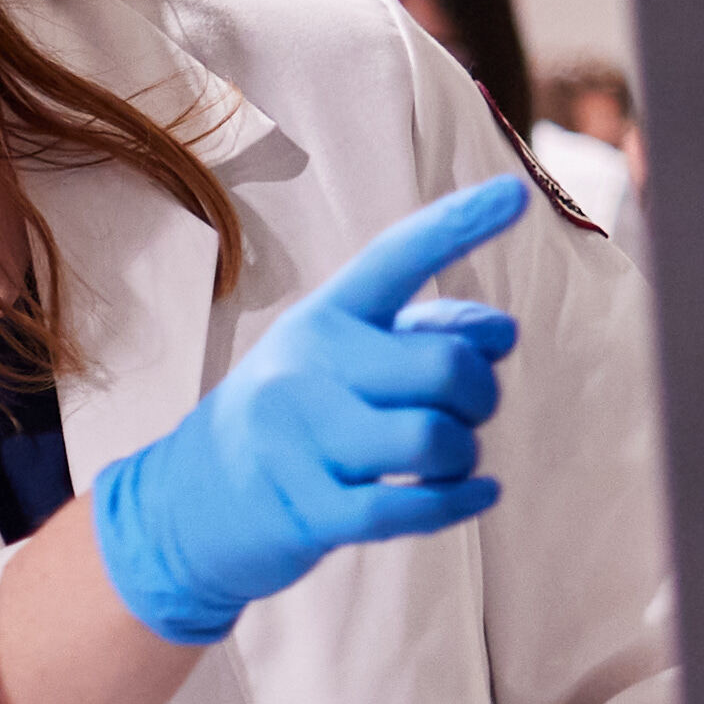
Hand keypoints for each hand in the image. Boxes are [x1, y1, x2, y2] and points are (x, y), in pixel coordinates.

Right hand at [84, 170, 539, 643]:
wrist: (186, 508)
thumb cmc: (292, 423)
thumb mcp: (340, 360)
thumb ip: (423, 335)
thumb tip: (501, 333)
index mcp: (321, 317)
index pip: (395, 258)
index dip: (459, 225)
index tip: (517, 193)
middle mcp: (306, 367)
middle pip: (445, 368)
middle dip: (481, 393)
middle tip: (467, 413)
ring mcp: (301, 441)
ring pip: (433, 439)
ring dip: (464, 455)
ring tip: (449, 462)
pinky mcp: (308, 511)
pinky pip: (411, 507)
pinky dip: (461, 501)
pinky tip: (479, 493)